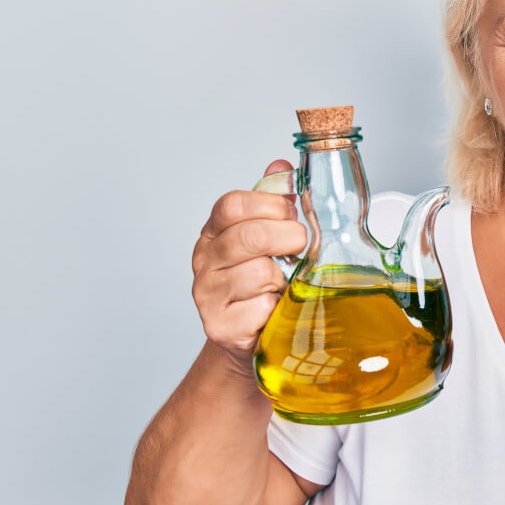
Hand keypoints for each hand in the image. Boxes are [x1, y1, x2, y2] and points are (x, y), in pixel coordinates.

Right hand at [190, 160, 306, 367]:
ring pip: (259, 273)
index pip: (232, 205)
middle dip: (288, 238)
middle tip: (300, 248)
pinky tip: (273, 310)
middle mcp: (203, 261)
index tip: (290, 214)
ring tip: (281, 285)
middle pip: (249, 236)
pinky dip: (276, 309)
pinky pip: (262, 309)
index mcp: (213, 232)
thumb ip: (272, 202)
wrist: (244, 337)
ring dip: (283, 280)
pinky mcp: (220, 327)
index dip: (270, 204)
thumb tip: (283, 167)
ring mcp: (207, 295)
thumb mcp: (265, 238)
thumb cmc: (257, 283)